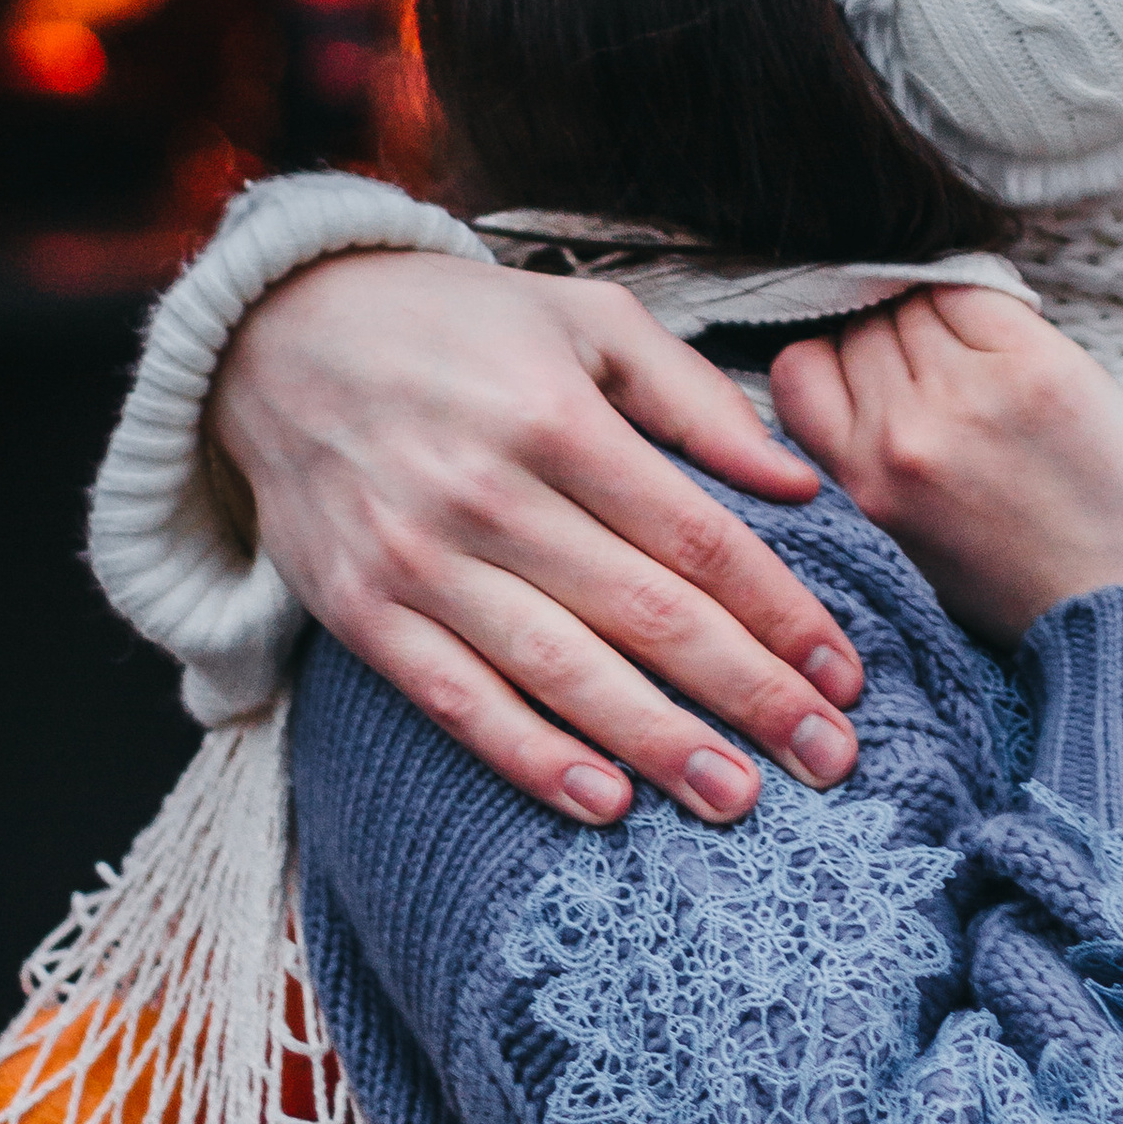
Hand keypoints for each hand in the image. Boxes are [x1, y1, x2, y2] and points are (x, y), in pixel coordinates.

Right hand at [209, 251, 867, 826]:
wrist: (277, 333)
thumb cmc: (458, 324)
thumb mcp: (588, 322)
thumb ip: (696, 400)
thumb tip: (797, 483)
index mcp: (557, 417)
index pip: (697, 535)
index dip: (780, 609)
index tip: (845, 670)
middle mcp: (489, 494)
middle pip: (647, 613)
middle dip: (750, 693)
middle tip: (829, 756)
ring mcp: (418, 560)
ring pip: (561, 671)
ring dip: (659, 743)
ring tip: (740, 798)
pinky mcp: (360, 612)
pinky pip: (457, 701)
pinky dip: (532, 757)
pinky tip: (605, 801)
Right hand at [768, 287, 1122, 646]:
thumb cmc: (1039, 586)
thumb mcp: (915, 544)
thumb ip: (872, 463)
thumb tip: (858, 369)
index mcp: (864, 486)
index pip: (798, 367)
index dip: (835, 357)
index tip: (872, 366)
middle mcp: (903, 434)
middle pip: (857, 324)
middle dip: (890, 333)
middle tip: (944, 364)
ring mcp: (970, 394)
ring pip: (914, 299)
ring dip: (940, 314)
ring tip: (988, 360)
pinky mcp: (1038, 366)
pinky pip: (978, 291)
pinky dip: (989, 302)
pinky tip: (1019, 342)